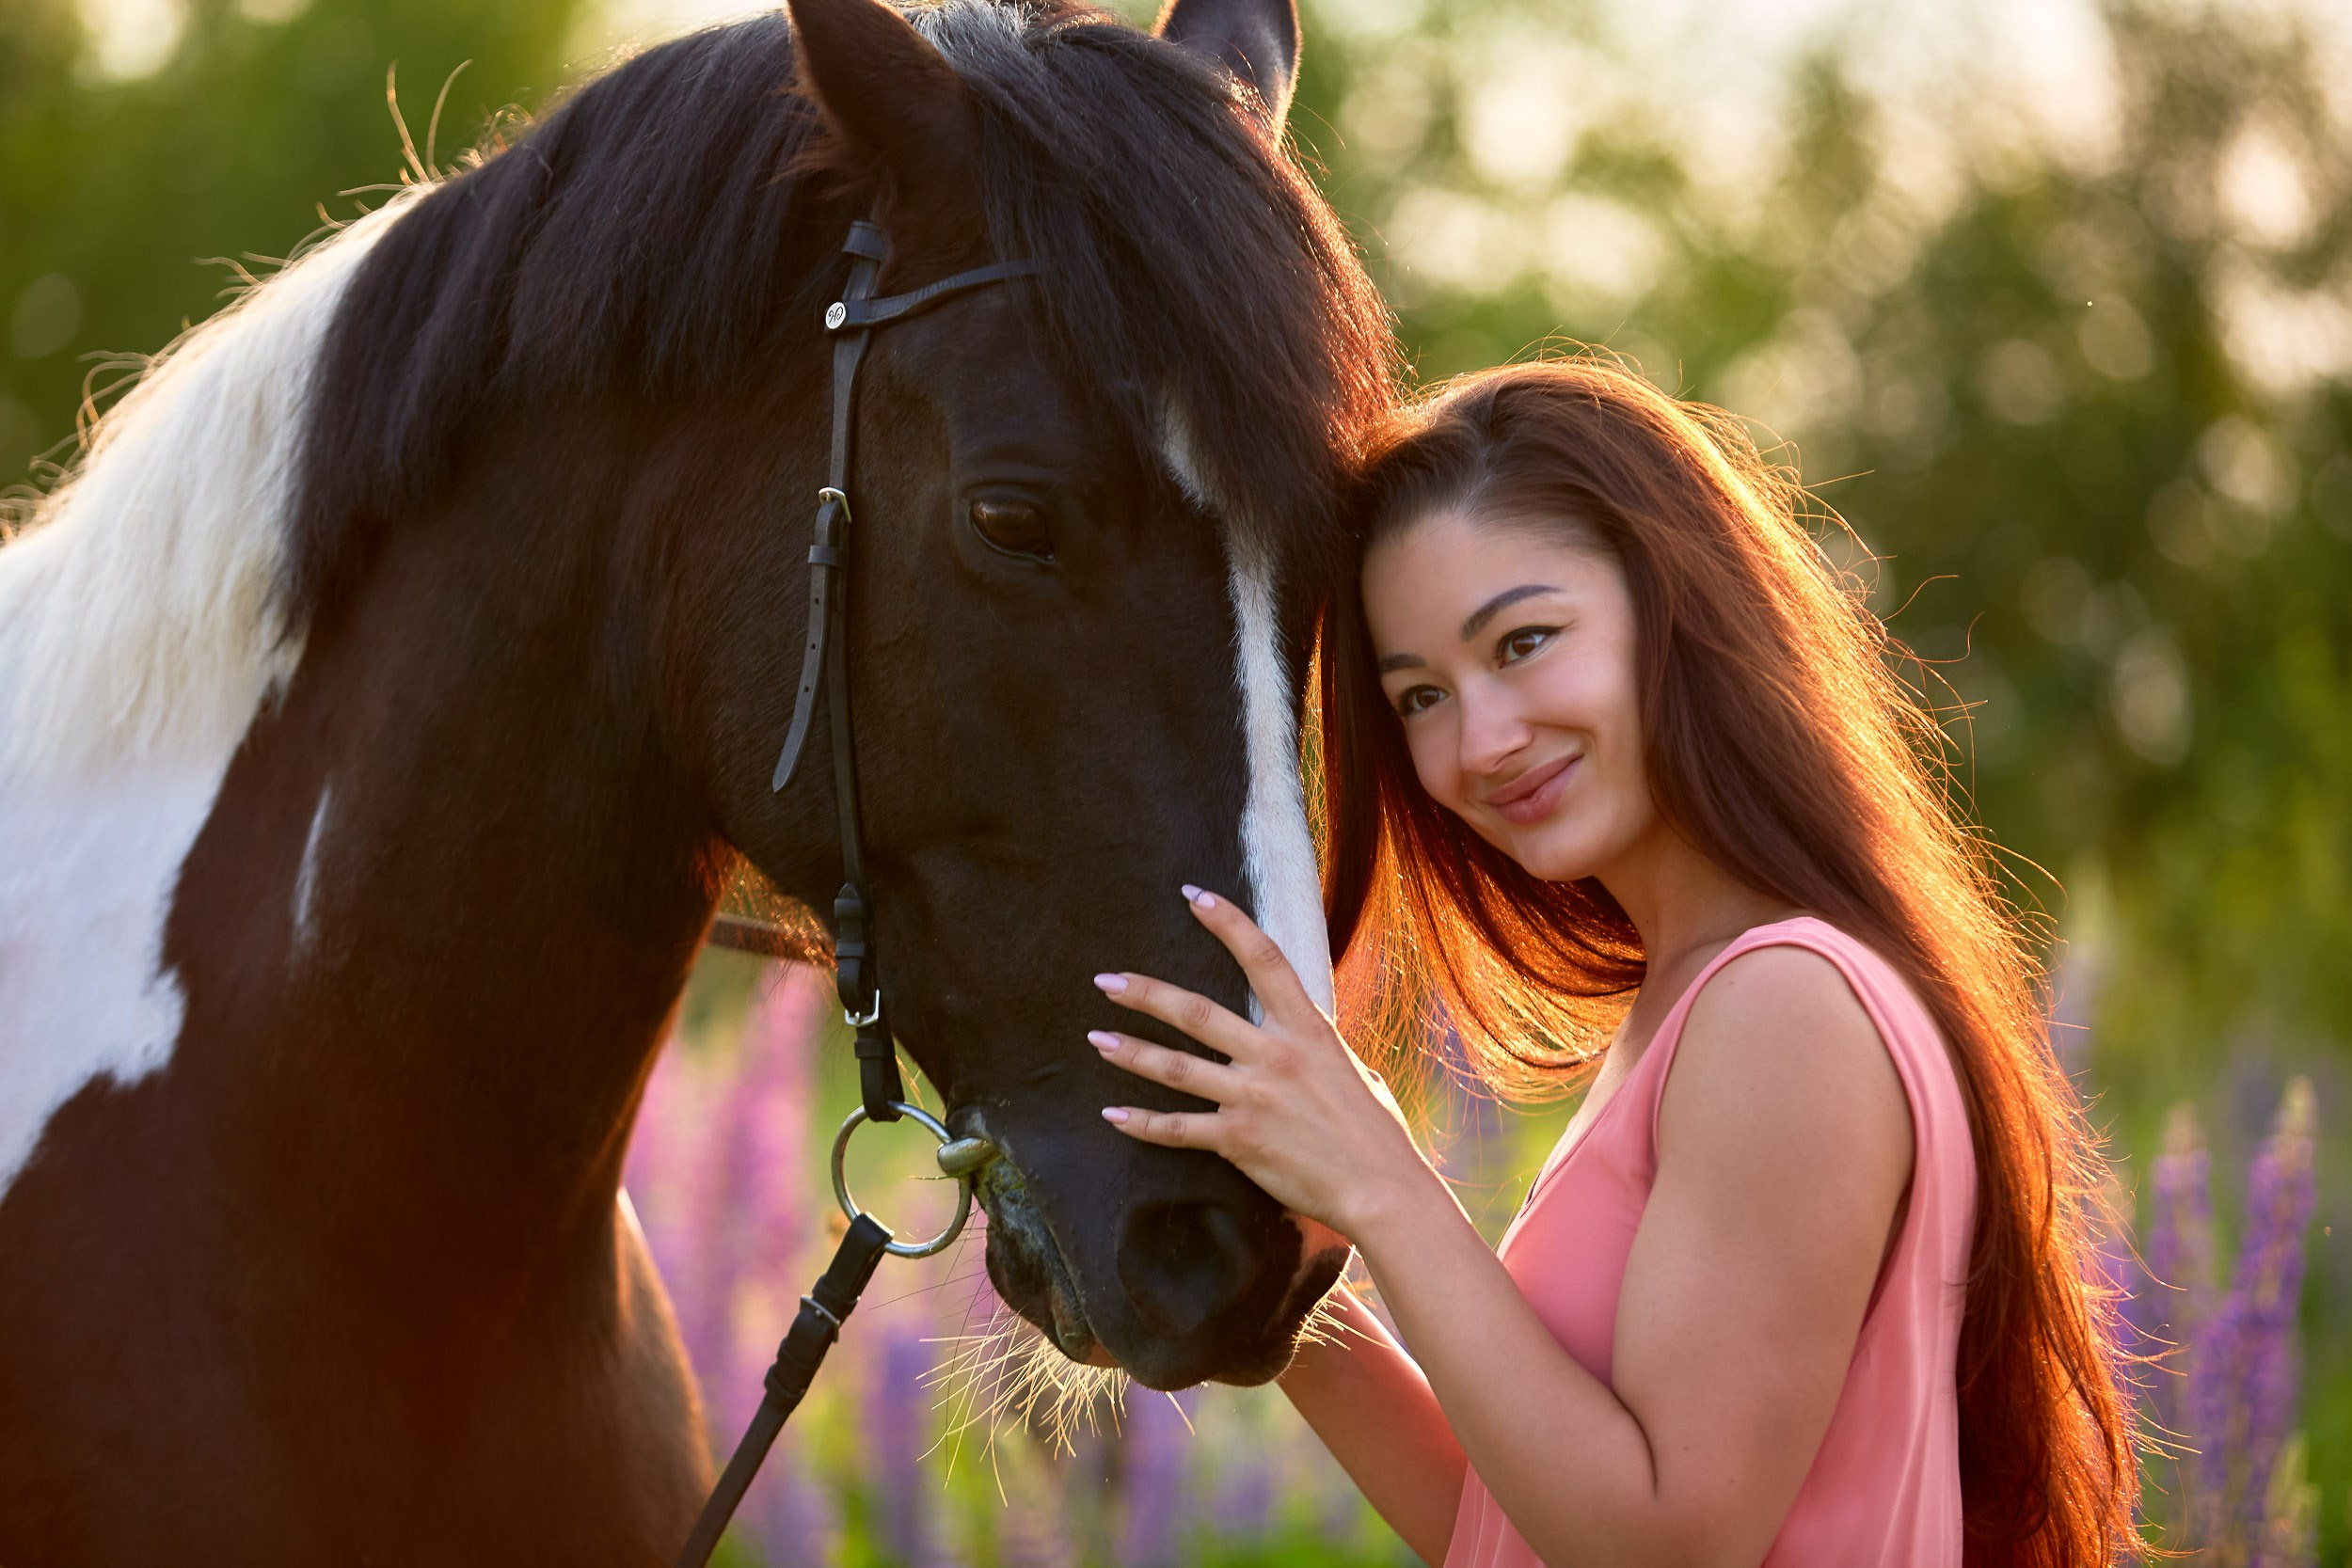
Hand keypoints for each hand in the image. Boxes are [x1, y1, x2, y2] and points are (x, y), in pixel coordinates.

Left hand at [1090, 886, 1436, 1241]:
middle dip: (1145, 993)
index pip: (1263, 959)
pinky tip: (1113, 1115)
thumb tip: (1309, 1039)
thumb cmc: (1377, 1132)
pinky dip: (1142, 1123)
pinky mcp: (1239, 1140)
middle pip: (1195, 1012)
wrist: (1382, 1188)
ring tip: (1096, 1039)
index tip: (1194, 896)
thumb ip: (1319, 1049)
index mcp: (1308, 1029)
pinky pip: (1178, 1129)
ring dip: (1131, 1052)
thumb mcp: (1354, 1070)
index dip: (1228, 923)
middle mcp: (1274, 1055)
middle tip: (1106, 980)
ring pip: (1175, 1067)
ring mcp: (1253, 1098)